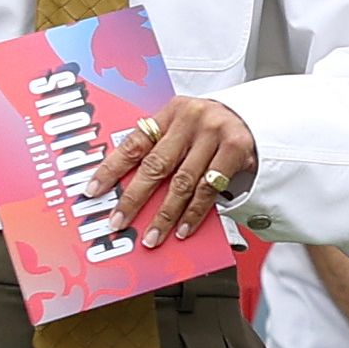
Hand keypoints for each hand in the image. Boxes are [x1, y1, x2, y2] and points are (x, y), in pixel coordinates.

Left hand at [85, 96, 257, 246]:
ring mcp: (215, 134)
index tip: (94, 190)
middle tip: (119, 222)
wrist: (255, 117)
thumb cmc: (211, 127)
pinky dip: (194, 213)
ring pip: (183, 183)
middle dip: (134, 199)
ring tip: (152, 236)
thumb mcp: (183, 126)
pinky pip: (209, 190)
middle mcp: (191, 119)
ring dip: (165, 215)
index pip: (134, 143)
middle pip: (156, 165)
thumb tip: (125, 185)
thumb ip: (159, 146)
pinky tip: (182, 229)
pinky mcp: (236, 149)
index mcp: (170, 111)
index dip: (111, 169)